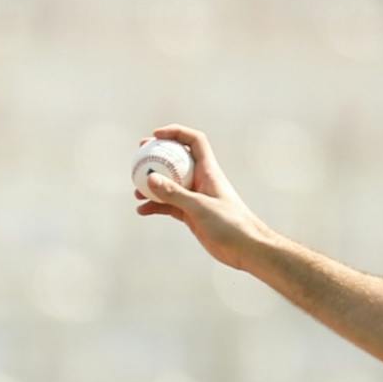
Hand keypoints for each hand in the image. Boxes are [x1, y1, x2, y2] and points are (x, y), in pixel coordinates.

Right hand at [134, 124, 275, 270]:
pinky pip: (169, 206)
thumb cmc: (230, 224)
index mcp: (208, 170)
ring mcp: (195, 197)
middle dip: (157, 157)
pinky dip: (156, 206)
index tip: (156, 135)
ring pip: (170, 185)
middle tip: (139, 158)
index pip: (194, 141)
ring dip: (153, 186)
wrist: (246, 248)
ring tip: (136, 191)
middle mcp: (201, 180)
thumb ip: (175, 193)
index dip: (176, 133)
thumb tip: (150, 178)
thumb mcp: (200, 207)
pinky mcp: (191, 214)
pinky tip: (142, 211)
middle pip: (177, 161)